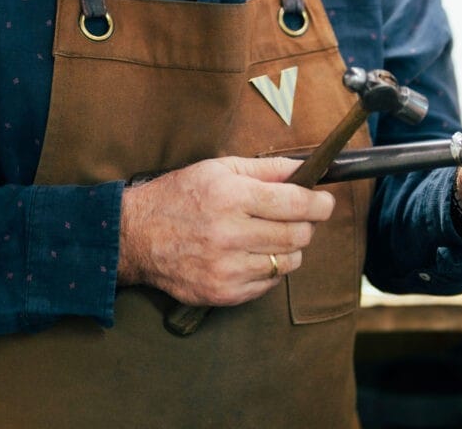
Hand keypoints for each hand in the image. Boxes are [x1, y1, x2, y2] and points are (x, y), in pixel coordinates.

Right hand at [118, 155, 335, 306]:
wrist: (135, 235)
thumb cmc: (178, 195)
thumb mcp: (218, 168)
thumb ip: (265, 169)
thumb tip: (304, 170)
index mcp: (230, 197)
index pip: (293, 203)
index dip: (318, 203)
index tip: (326, 201)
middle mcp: (230, 234)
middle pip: (296, 235)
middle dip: (308, 224)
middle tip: (301, 217)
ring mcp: (226, 268)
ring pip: (287, 262)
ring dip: (290, 248)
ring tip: (273, 235)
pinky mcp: (222, 292)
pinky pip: (267, 284)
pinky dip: (270, 269)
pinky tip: (253, 253)